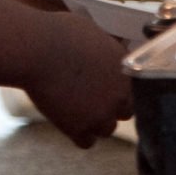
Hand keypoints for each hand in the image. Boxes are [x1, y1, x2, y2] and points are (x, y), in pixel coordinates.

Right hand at [21, 11, 132, 146]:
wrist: (38, 50)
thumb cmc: (60, 33)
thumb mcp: (93, 32)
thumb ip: (106, 49)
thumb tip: (105, 50)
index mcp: (126, 69)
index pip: (137, 88)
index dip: (121, 88)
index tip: (109, 87)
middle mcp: (119, 94)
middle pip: (126, 111)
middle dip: (112, 106)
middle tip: (94, 99)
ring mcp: (100, 114)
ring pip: (107, 129)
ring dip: (96, 122)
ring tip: (78, 109)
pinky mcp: (79, 129)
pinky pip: (87, 142)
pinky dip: (79, 134)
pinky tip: (68, 121)